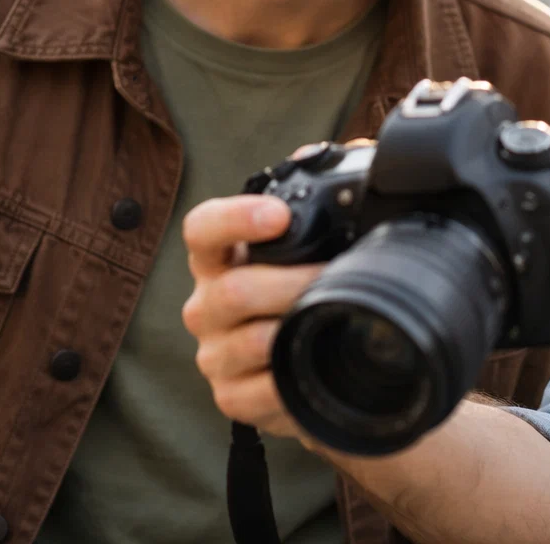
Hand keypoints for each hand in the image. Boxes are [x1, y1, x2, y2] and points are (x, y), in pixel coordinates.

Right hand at [181, 193, 322, 439]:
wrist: (322, 365)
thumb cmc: (310, 288)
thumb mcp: (317, 241)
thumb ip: (326, 191)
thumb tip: (346, 152)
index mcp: (222, 256)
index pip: (203, 229)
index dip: (235, 219)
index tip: (279, 215)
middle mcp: (208, 302)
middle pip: (233, 291)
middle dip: (295, 283)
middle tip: (338, 276)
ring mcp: (215, 352)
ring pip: (249, 342)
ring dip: (298, 329)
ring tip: (337, 318)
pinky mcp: (231, 397)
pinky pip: (258, 394)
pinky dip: (293, 382)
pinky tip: (317, 368)